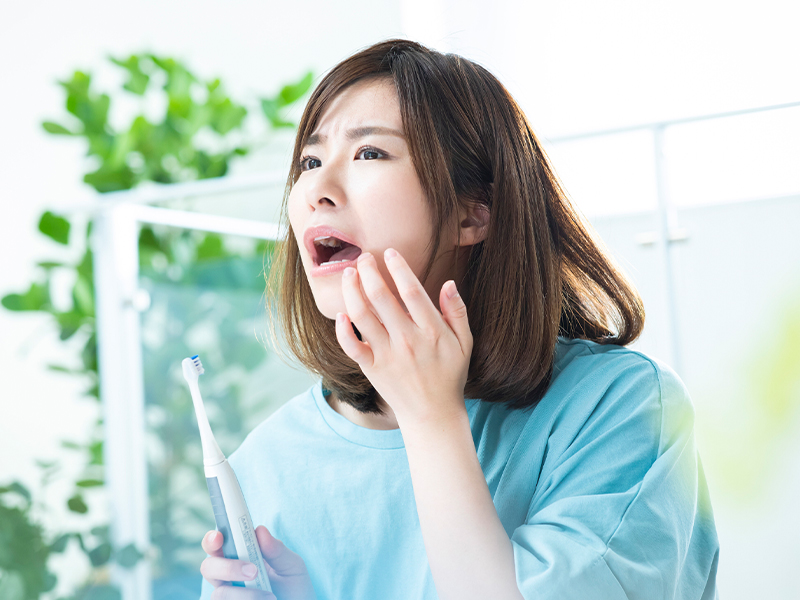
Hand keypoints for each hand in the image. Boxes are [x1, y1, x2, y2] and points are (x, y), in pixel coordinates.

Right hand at [200, 527, 316, 599]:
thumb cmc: (294, 587)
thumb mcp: (292, 566)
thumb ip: (277, 550)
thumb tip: (260, 530)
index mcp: (239, 557)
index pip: (217, 544)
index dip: (212, 539)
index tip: (218, 537)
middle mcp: (228, 577)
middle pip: (208, 567)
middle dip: (228, 567)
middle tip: (253, 571)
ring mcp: (228, 596)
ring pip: (220, 593)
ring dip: (247, 595)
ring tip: (270, 597)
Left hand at [335, 249, 472, 426]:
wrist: (432, 414)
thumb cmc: (449, 375)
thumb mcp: (464, 343)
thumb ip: (457, 312)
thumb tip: (448, 283)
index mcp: (432, 331)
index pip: (411, 290)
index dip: (399, 268)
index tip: (390, 253)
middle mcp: (407, 340)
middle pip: (381, 297)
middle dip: (369, 271)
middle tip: (363, 257)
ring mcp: (387, 354)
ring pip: (362, 315)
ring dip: (351, 290)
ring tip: (349, 274)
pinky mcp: (372, 368)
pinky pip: (351, 346)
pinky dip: (342, 329)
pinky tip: (340, 314)